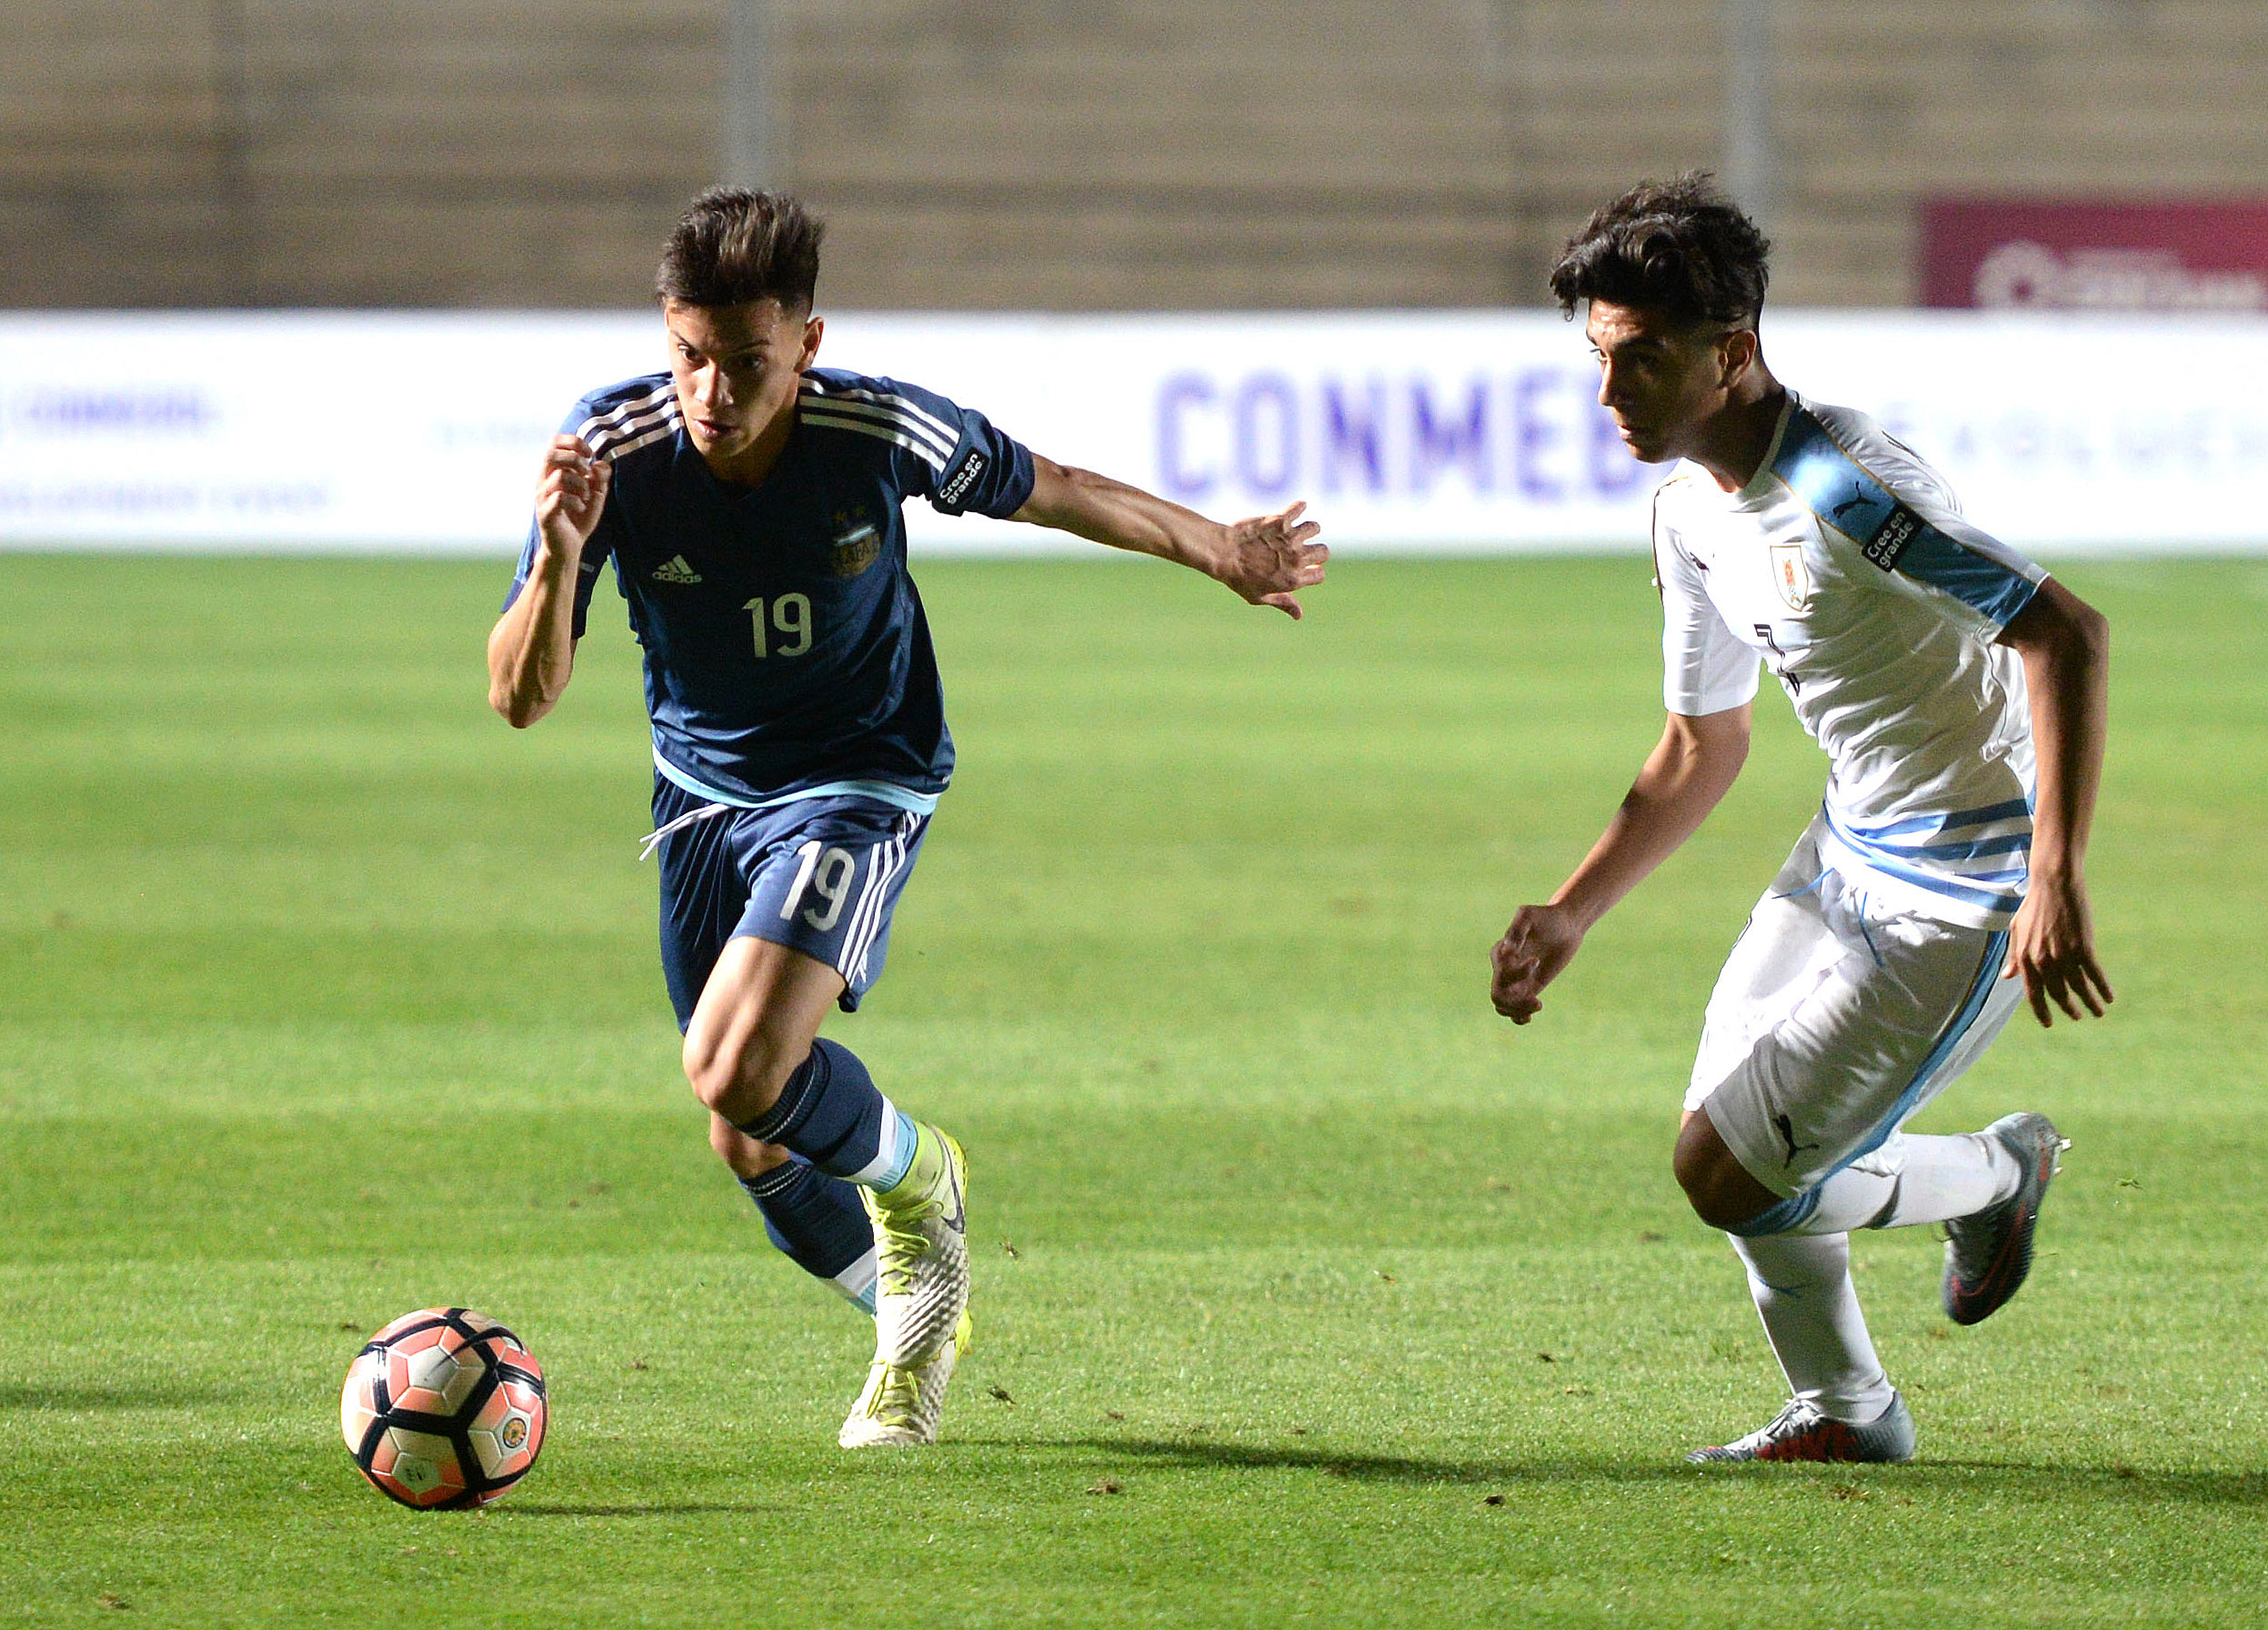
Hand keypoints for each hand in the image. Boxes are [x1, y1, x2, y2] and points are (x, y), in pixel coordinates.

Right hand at [535, 435, 610, 554]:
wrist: (569, 547)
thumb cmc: (580, 518)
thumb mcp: (596, 494)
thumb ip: (600, 477)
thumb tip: (599, 463)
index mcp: (554, 471)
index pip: (554, 443)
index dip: (574, 442)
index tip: (589, 454)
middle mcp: (544, 480)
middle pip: (551, 454)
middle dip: (575, 460)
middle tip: (587, 474)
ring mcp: (542, 497)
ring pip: (559, 475)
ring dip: (580, 484)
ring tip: (586, 496)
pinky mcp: (545, 513)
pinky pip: (560, 497)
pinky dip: (576, 501)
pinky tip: (581, 508)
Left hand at [1214, 502, 1326, 618]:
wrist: (1223, 554)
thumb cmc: (1238, 579)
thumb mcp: (1259, 598)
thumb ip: (1283, 603)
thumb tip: (1299, 615)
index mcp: (1293, 579)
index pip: (1320, 574)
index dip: (1313, 572)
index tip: (1303, 569)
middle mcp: (1296, 558)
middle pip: (1323, 551)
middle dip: (1317, 552)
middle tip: (1302, 551)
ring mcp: (1290, 538)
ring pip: (1314, 528)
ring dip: (1308, 530)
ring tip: (1296, 532)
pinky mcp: (1280, 521)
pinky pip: (1298, 508)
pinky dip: (1298, 507)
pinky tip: (1295, 510)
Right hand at [1491, 903, 1586, 1023]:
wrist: (1566, 924)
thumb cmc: (1546, 916)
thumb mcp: (1529, 915)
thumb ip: (1516, 930)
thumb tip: (1508, 950)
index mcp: (1500, 953)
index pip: (1500, 973)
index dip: (1517, 973)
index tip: (1537, 960)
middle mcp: (1504, 968)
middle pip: (1498, 995)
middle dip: (1515, 1002)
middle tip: (1537, 1001)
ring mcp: (1517, 979)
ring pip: (1504, 1005)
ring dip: (1518, 1011)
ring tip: (1538, 1004)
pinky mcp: (1531, 986)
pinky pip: (1517, 1008)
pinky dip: (1519, 1017)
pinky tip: (1529, 1017)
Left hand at [2002, 870, 2112, 1026]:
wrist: (2053, 884)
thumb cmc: (2033, 906)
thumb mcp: (2016, 931)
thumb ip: (2013, 957)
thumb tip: (2007, 977)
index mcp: (2024, 958)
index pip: (2033, 994)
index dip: (2041, 1011)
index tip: (2048, 1023)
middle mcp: (2042, 961)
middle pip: (2058, 994)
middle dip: (2068, 1009)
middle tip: (2077, 1016)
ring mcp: (2064, 955)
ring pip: (2079, 989)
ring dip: (2090, 1003)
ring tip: (2097, 1012)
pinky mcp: (2084, 947)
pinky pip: (2095, 975)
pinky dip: (2103, 988)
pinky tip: (2109, 998)